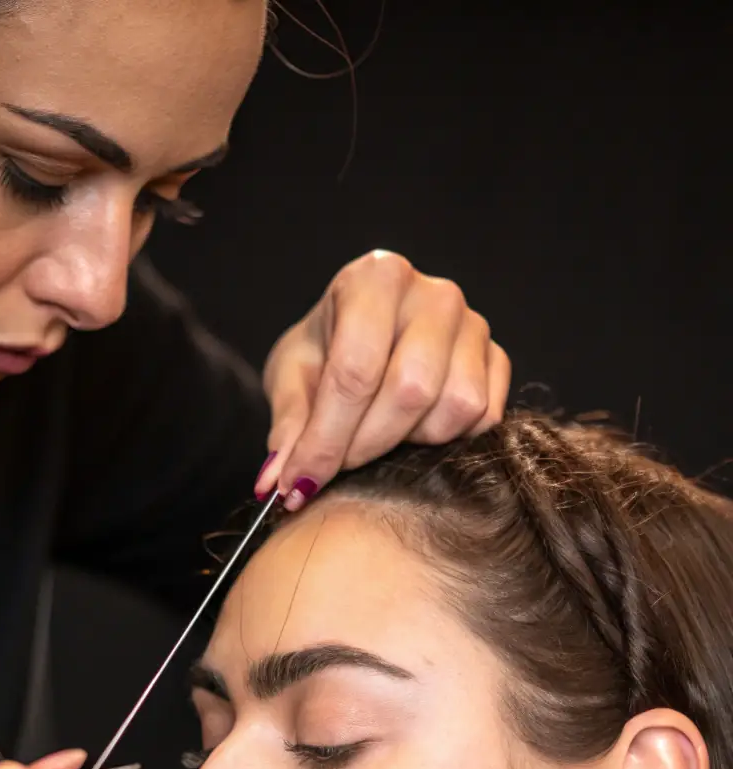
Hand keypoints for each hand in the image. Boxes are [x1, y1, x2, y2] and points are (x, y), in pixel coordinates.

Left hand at [257, 250, 510, 509]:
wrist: (362, 338)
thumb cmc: (323, 354)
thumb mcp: (292, 378)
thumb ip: (288, 426)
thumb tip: (277, 482)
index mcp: (374, 279)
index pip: (355, 369)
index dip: (326, 438)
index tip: (301, 482)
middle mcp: (433, 294)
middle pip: (410, 389)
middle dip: (365, 445)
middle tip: (336, 466)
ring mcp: (473, 323)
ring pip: (454, 406)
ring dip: (409, 443)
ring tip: (375, 437)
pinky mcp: (497, 357)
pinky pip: (483, 418)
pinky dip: (446, 440)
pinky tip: (410, 432)